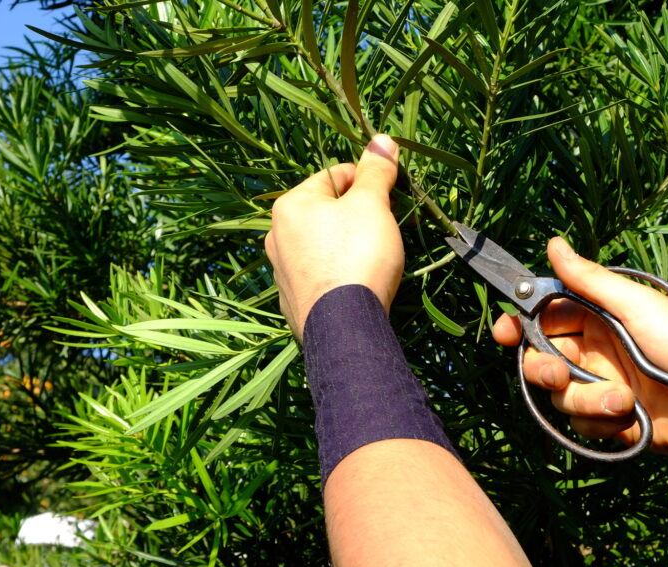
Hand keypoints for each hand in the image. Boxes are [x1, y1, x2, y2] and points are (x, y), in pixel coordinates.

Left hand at [265, 135, 402, 340]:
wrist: (343, 326)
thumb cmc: (357, 256)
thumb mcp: (371, 205)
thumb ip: (376, 171)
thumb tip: (382, 138)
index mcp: (291, 205)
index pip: (335, 175)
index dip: (368, 182)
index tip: (390, 198)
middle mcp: (277, 236)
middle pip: (327, 212)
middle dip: (358, 216)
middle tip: (384, 230)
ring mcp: (282, 272)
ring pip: (322, 245)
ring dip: (347, 245)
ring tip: (373, 259)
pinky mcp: (294, 303)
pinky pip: (320, 276)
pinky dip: (338, 275)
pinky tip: (356, 285)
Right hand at [493, 238, 667, 455]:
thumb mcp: (635, 305)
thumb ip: (589, 279)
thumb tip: (553, 243)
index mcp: (593, 318)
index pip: (540, 317)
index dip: (516, 324)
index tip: (504, 331)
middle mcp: (589, 351)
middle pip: (538, 359)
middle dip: (543, 369)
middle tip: (558, 373)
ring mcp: (595, 386)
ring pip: (557, 396)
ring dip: (585, 399)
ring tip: (621, 399)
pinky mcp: (604, 420)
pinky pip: (579, 423)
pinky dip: (601, 420)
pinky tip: (629, 414)